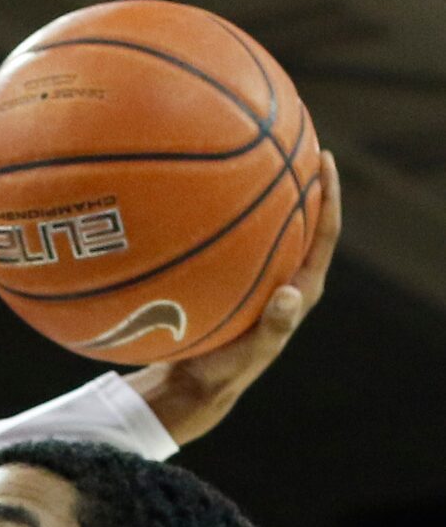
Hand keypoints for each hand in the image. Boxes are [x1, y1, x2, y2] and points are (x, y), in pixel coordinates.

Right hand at [127, 148, 341, 444]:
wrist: (196, 385)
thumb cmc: (225, 372)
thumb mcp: (249, 355)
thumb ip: (273, 328)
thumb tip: (290, 295)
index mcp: (301, 289)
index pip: (325, 233)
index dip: (329, 196)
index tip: (324, 160)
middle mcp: (286, 277)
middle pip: (303, 218)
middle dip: (301, 180)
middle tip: (294, 141)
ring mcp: (260, 277)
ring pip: (268, 225)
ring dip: (264, 192)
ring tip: (251, 154)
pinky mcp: (234, 281)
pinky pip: (233, 239)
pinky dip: (223, 216)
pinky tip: (199, 196)